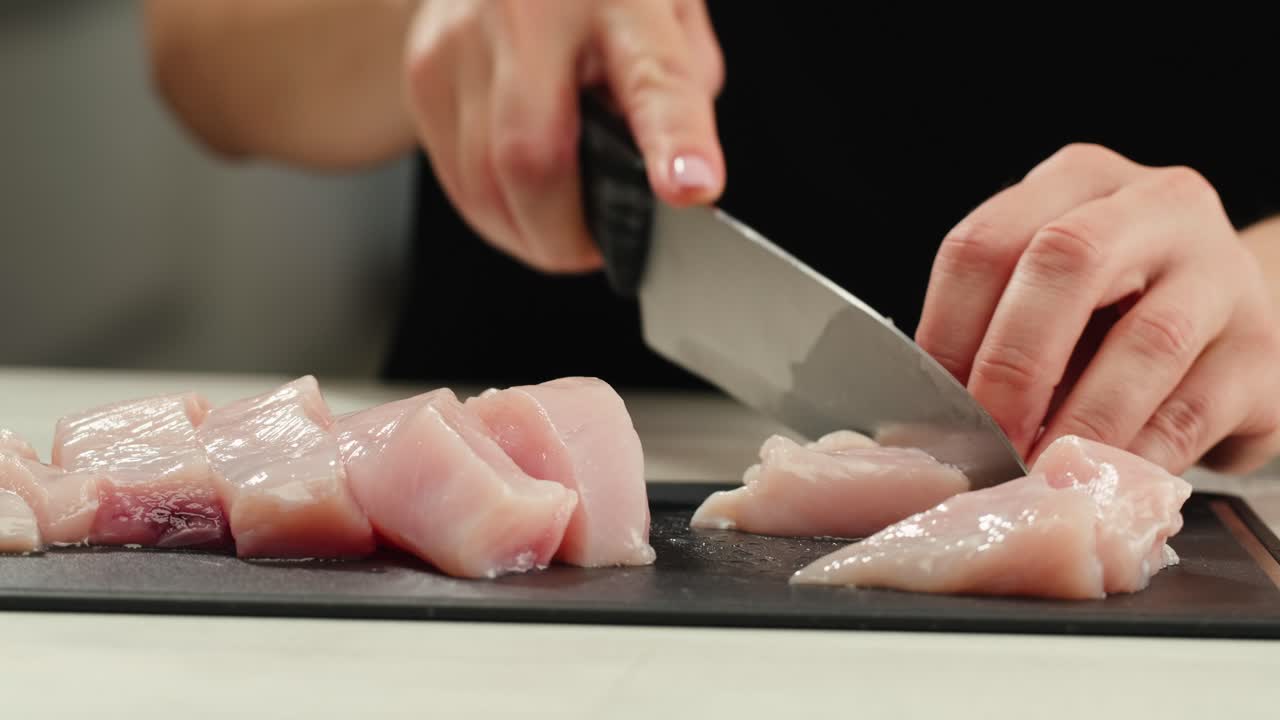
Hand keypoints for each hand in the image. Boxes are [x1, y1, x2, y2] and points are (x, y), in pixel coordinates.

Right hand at [403, 0, 724, 271]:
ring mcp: (460, 43)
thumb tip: (676, 176)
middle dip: (567, 234)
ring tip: (560, 229)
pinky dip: (493, 211)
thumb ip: (682, 92)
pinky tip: (519, 201)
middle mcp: (527, 15)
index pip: (652, 80)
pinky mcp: (424, 74)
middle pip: (531, 158)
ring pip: (482, 184)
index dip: (673, 143)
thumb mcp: (670, 9)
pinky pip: (455, 178)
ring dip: (528, 234)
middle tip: (596, 247)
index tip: (689, 188)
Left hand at [915, 143, 1279, 474]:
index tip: (933, 403)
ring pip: (1146, 339)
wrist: (1238, 330)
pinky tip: (1102, 482)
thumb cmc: (1113, 315)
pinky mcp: (1265, 351)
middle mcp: (1155, 204)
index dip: (949, 328)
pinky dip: (1136, 456)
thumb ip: (994, 329)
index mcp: (1076, 181)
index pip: (988, 240)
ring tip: (1040, 471)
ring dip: (1080, 420)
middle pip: (1066, 259)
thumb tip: (934, 416)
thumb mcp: (1047, 297)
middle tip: (989, 438)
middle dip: (1014, 362)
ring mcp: (1222, 270)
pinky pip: (1193, 411)